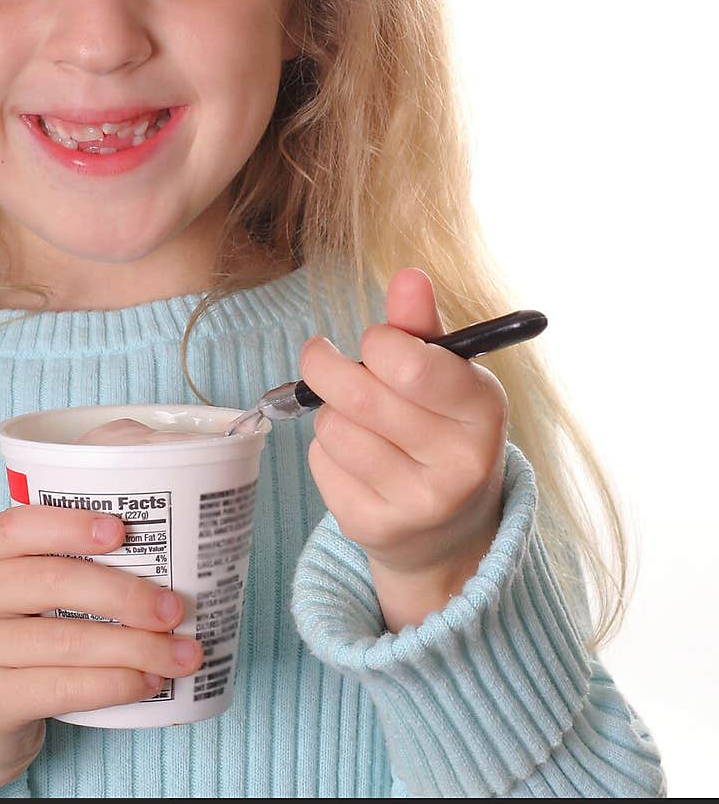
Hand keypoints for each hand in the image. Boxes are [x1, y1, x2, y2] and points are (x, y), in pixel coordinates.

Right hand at [0, 507, 202, 796]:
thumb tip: (163, 562)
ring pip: (67, 641)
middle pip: (53, 582)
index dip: (71, 525)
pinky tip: (148, 680)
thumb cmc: (11, 634)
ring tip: (181, 653)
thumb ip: (64, 564)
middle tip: (174, 608)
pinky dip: (115, 684)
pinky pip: (63, 688)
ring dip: (135, 647)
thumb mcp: (18, 589)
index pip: (19, 526)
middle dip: (125, 594)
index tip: (122, 531)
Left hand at [301, 267, 507, 630]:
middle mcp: (459, 465)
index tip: (375, 341)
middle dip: (326, 366)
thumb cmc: (442, 427)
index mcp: (484, 411)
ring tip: (356, 418)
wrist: (449, 528)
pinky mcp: (374, 528)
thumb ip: (421, 325)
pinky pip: (321, 463)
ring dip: (330, 411)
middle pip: (359, 397)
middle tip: (319, 356)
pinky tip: (355, 458)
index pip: (411, 365)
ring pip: (333, 428)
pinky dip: (325, 451)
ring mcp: (417, 504)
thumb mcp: (446, 374)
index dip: (378, 342)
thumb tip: (408, 275)